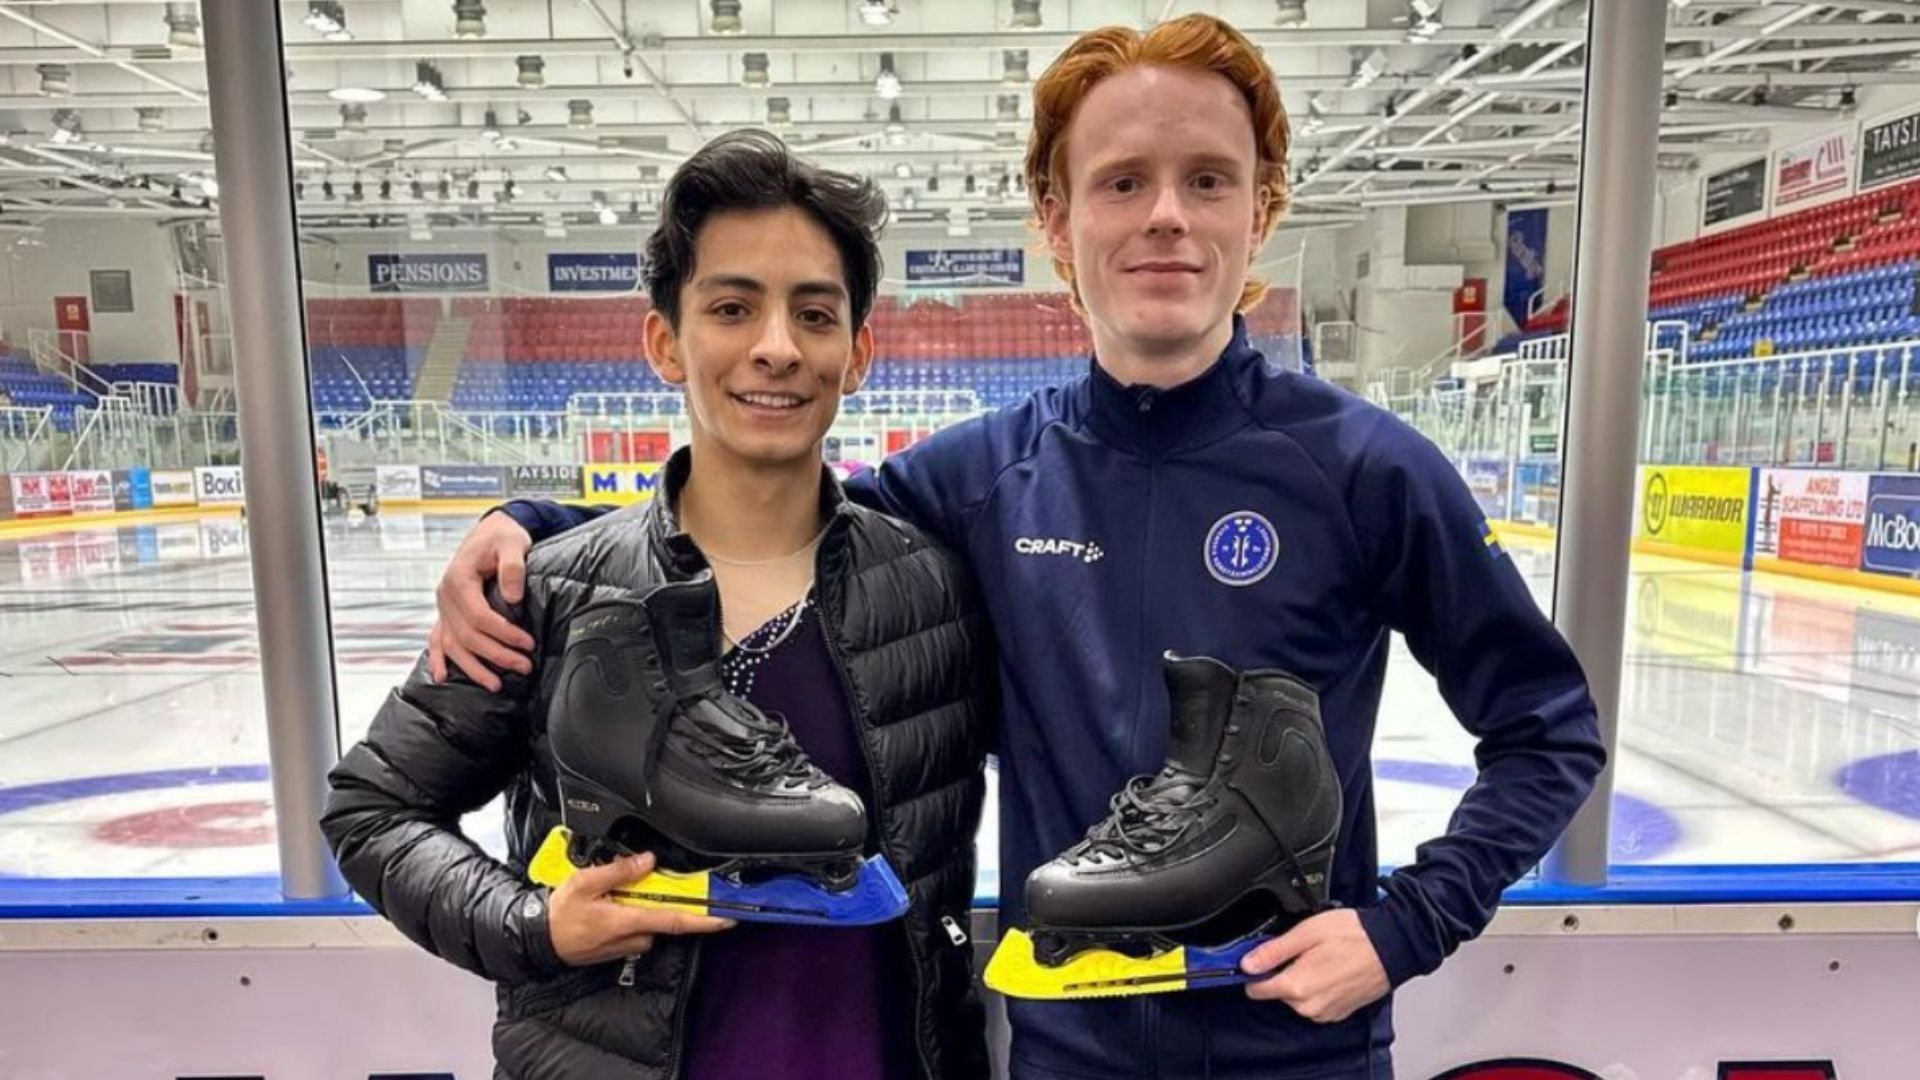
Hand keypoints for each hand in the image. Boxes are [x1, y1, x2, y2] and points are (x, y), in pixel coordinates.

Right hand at [429, 511, 535, 690]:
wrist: (491, 531)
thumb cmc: (502, 536)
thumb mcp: (512, 544)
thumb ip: (513, 567)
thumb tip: (513, 597)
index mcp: (458, 579)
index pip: (479, 616)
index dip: (503, 633)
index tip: (527, 643)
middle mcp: (446, 596)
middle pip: (468, 635)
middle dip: (497, 654)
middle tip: (524, 666)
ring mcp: (444, 606)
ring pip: (453, 644)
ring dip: (473, 667)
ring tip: (495, 685)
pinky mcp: (447, 612)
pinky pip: (437, 639)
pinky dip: (438, 658)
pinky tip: (442, 676)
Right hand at [548, 852, 736, 966]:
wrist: (539, 941)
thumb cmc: (559, 916)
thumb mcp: (584, 883)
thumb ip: (619, 871)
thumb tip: (648, 860)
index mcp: (628, 921)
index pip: (676, 921)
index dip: (705, 920)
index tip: (728, 917)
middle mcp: (632, 938)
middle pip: (665, 917)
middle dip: (660, 899)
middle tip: (639, 884)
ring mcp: (626, 946)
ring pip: (650, 922)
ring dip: (643, 907)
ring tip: (615, 894)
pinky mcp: (620, 949)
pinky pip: (637, 929)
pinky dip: (632, 915)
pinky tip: (612, 904)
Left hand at [1240, 909, 1389, 1023]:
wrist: (1391, 946)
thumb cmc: (1354, 936)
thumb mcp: (1306, 933)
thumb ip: (1273, 951)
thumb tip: (1247, 963)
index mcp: (1297, 986)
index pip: (1255, 989)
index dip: (1254, 971)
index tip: (1259, 959)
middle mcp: (1309, 1006)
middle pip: (1276, 992)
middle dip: (1282, 972)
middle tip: (1300, 951)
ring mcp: (1324, 1012)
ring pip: (1295, 998)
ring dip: (1301, 980)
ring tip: (1320, 958)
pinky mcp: (1337, 1013)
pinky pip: (1314, 1003)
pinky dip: (1317, 988)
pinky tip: (1330, 969)